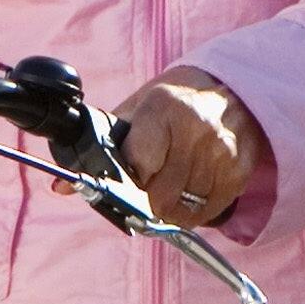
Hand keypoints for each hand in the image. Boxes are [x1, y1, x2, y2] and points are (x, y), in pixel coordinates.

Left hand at [110, 70, 266, 230]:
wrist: (232, 91)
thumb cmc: (174, 105)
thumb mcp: (137, 110)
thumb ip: (104, 144)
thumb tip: (66, 186)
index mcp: (163, 107)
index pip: (138, 164)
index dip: (128, 181)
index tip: (127, 180)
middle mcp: (196, 128)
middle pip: (160, 195)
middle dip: (147, 200)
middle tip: (146, 190)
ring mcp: (221, 151)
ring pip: (182, 209)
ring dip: (170, 208)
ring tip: (168, 190)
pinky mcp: (238, 171)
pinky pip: (206, 212)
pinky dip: (192, 211)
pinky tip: (189, 195)